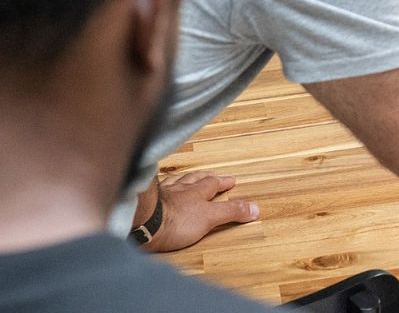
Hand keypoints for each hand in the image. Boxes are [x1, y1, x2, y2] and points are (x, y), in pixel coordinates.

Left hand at [142, 172, 260, 252]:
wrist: (142, 223)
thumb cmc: (175, 220)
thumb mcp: (210, 218)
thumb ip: (231, 212)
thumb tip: (256, 208)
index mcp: (196, 192)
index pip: (212, 183)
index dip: (222, 182)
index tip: (231, 180)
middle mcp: (179, 190)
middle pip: (193, 179)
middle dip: (204, 177)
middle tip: (211, 175)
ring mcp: (160, 195)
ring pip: (175, 182)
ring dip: (183, 180)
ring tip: (187, 177)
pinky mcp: (145, 203)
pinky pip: (155, 190)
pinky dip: (160, 188)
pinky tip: (158, 188)